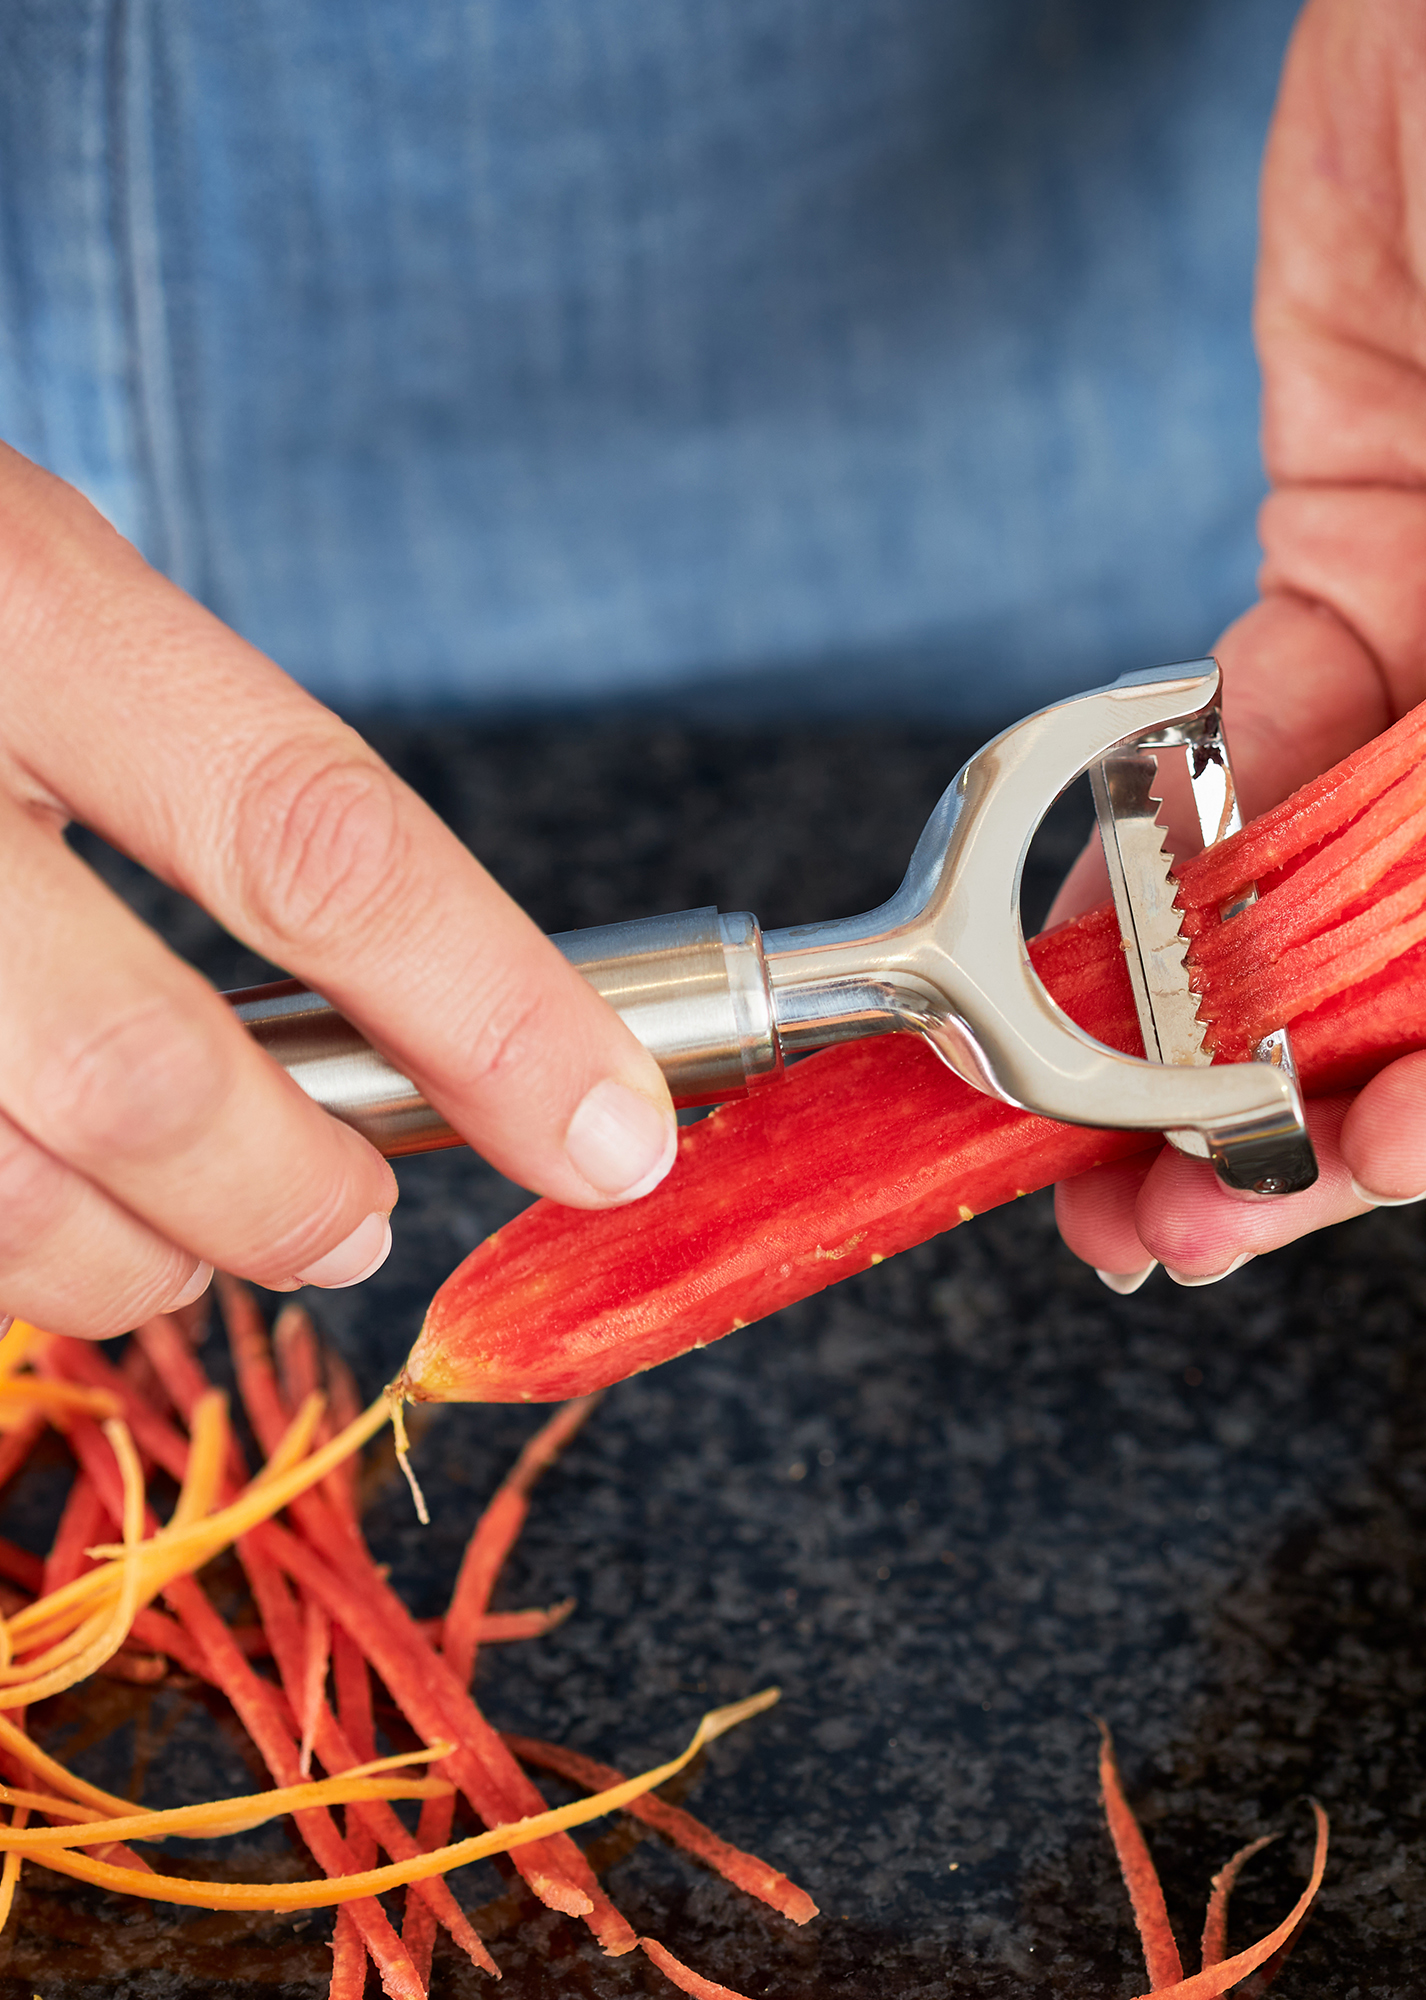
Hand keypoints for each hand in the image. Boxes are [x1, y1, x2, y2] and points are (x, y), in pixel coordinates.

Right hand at [0, 447, 678, 1336]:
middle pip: (131, 1074)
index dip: (492, 1012)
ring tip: (190, 1242)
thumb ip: (191, 775)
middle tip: (354, 1225)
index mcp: (20, 596)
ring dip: (126, 1259)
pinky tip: (33, 1191)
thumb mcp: (35, 593)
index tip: (614, 1133)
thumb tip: (407, 1010)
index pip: (318, 840)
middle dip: (284, 1193)